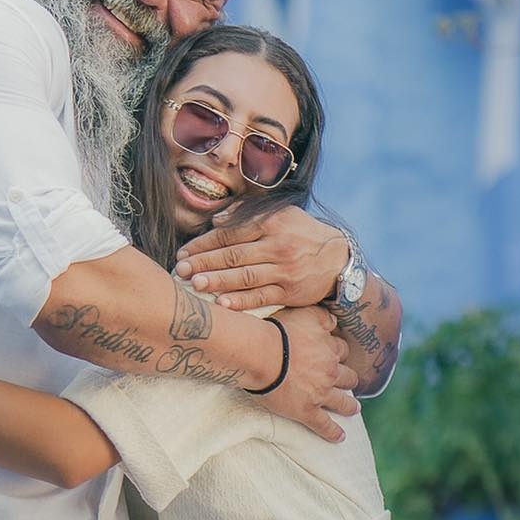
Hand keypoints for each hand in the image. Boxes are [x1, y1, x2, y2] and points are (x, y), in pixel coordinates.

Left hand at [174, 207, 347, 311]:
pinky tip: (222, 304)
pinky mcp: (289, 292)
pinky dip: (241, 301)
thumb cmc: (302, 235)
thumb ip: (248, 215)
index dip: (205, 242)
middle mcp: (278, 246)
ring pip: (245, 276)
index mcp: (272, 223)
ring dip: (217, 281)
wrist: (338, 260)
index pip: (231, 233)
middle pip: (234, 254)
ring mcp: (284, 270)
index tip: (185, 251)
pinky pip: (261, 297)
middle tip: (180, 269)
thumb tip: (217, 219)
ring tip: (195, 285)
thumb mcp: (282, 215)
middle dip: (204, 262)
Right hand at [261, 306, 359, 441]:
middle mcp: (329, 371)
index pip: (341, 351)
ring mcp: (320, 393)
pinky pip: (324, 425)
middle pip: (347, 377)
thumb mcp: (304, 314)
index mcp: (328, 349)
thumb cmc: (278, 332)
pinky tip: (340, 438)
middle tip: (350, 383)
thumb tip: (334, 320)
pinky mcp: (307, 411)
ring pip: (342, 402)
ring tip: (354, 409)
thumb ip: (322, 316)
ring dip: (349, 406)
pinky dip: (333, 432)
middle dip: (349, 379)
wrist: (262, 355)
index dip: (338, 353)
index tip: (337, 356)